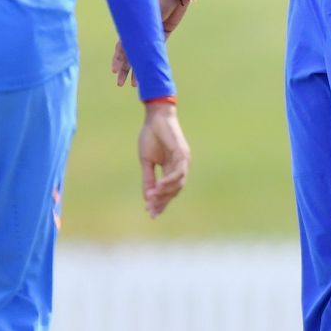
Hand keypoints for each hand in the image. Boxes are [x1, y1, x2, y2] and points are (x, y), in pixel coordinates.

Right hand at [114, 0, 190, 87]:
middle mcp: (139, 32)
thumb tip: (131, 47)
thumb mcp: (146, 15)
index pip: (122, 48)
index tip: (114, 72)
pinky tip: (148, 72)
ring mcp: (150, 34)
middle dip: (125, 70)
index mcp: (131, 27)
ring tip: (134, 84)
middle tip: (120, 84)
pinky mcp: (162, 34)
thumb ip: (140, 30)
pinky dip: (151, 61)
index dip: (118, 60)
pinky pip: (155, 51)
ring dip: (137, 70)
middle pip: (130, 55)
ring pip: (141, 56)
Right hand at [138, 100, 189, 217]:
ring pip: (178, 184)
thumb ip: (148, 179)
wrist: (155, 117)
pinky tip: (160, 185)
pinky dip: (170, 181)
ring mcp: (183, 161)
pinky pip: (178, 172)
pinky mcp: (182, 153)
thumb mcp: (146, 161)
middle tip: (151, 210)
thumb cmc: (151, 136)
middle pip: (174, 191)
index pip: (168, 191)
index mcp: (171, 168)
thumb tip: (147, 196)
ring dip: (165, 193)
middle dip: (162, 201)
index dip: (160, 202)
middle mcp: (180, 167)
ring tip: (153, 198)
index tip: (151, 213)